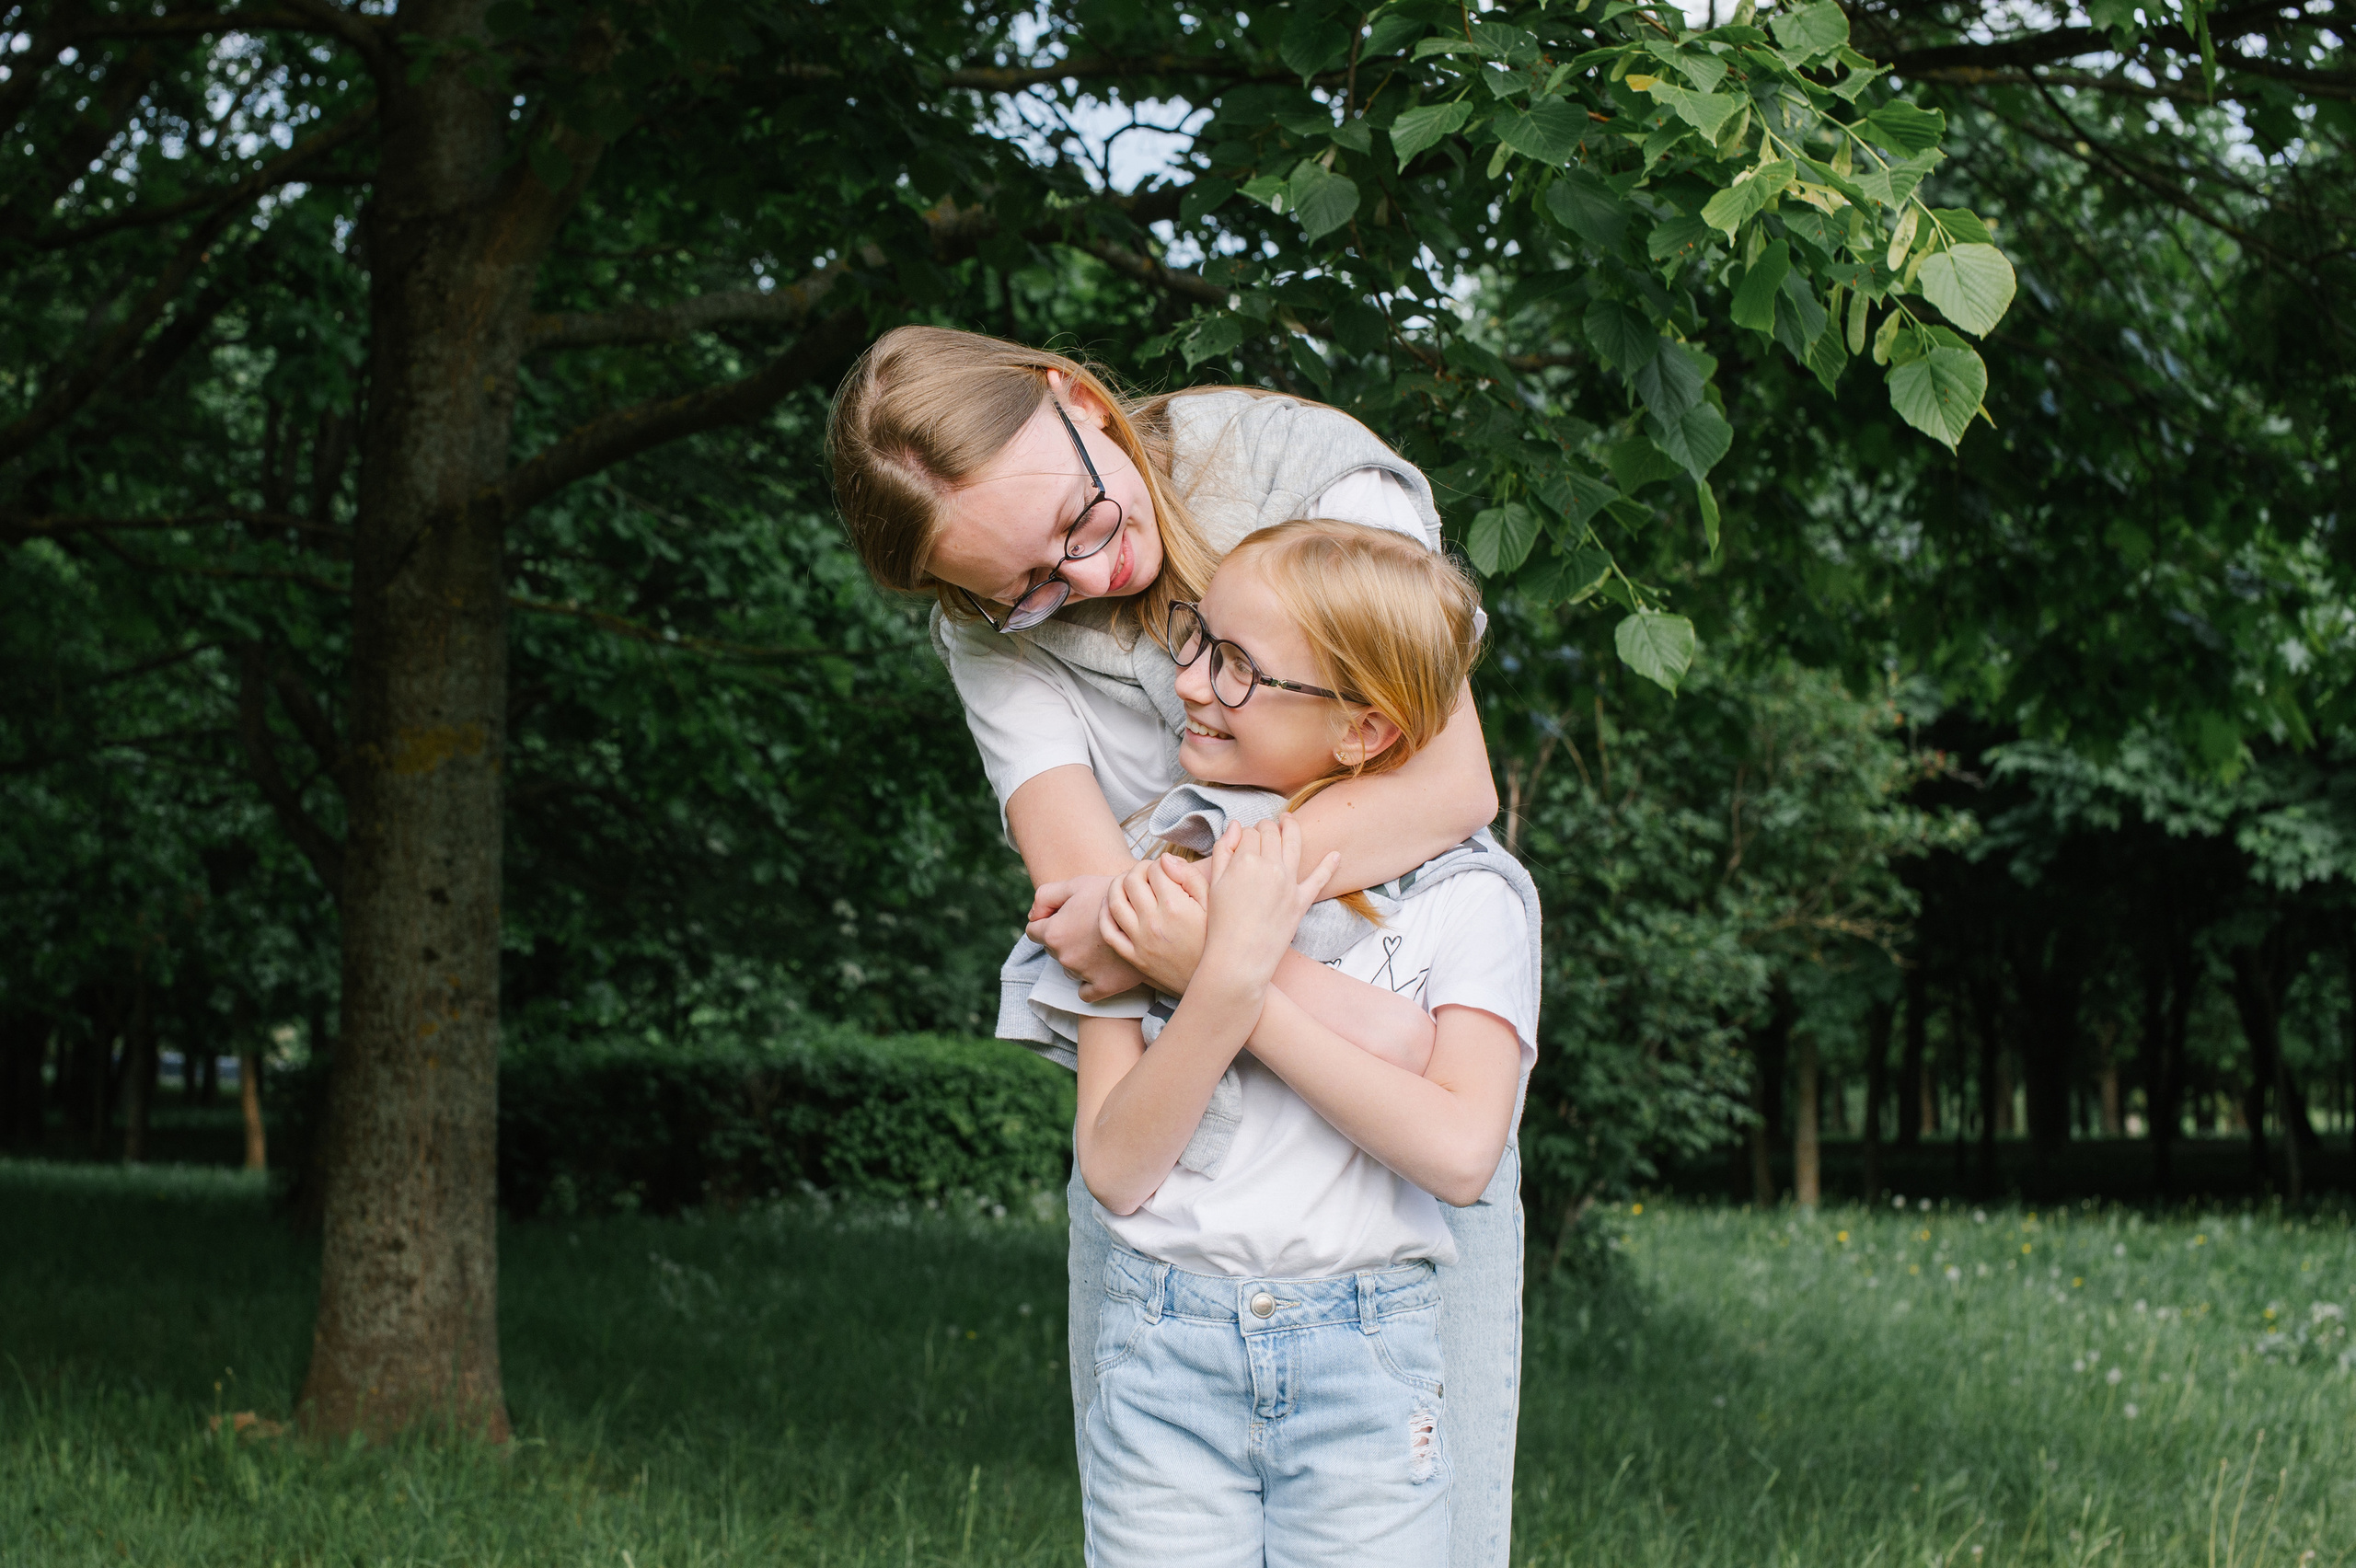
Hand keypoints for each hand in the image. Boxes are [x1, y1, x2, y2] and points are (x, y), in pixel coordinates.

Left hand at [1026, 875, 1146, 1000]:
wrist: (1149, 913)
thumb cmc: (1111, 894)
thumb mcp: (1076, 884)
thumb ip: (1045, 896)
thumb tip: (1032, 916)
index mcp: (1054, 932)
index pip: (1033, 931)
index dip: (1048, 921)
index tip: (1066, 916)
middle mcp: (1063, 956)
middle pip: (1053, 949)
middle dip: (1065, 938)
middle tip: (1089, 926)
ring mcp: (1083, 974)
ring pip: (1070, 969)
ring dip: (1079, 959)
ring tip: (1102, 943)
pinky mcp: (1103, 987)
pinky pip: (1086, 992)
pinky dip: (1090, 983)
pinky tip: (1103, 967)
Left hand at [1101, 854, 1212, 994]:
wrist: (1214, 980)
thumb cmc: (1214, 938)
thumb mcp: (1212, 904)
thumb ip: (1189, 876)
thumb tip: (1165, 859)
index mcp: (1174, 905)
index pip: (1154, 869)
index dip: (1158, 864)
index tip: (1164, 869)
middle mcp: (1153, 922)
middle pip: (1131, 880)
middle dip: (1138, 870)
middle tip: (1146, 874)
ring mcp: (1140, 940)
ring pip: (1114, 901)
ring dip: (1117, 885)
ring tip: (1127, 883)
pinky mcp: (1133, 956)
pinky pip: (1109, 931)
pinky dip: (1105, 913)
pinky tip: (1112, 905)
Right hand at [1200, 817, 1339, 995]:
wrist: (1239, 959)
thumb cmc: (1220, 924)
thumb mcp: (1213, 884)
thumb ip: (1223, 851)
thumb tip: (1235, 825)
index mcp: (1245, 861)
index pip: (1249, 833)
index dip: (1245, 834)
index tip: (1242, 840)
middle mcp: (1270, 866)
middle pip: (1271, 833)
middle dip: (1266, 827)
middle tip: (1263, 828)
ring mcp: (1288, 883)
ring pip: (1294, 844)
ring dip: (1292, 828)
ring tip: (1289, 820)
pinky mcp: (1301, 901)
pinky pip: (1319, 879)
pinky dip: (1329, 866)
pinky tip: (1336, 855)